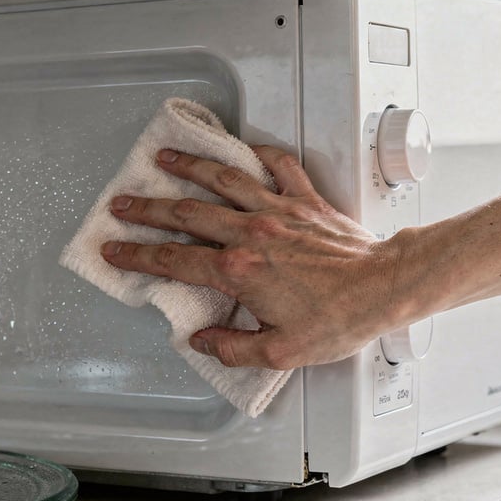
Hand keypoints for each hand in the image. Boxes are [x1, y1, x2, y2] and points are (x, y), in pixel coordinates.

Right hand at [100, 145, 407, 369]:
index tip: (115, 248)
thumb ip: (233, 348)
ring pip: (225, 179)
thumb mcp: (280, 351)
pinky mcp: (307, 201)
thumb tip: (203, 342)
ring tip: (166, 157)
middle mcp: (252, 233)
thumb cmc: (340, 319)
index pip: (174, 260)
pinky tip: (245, 150)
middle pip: (187, 212)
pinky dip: (258, 155)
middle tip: (122, 201)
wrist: (385, 287)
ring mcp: (279, 211)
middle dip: (148, 206)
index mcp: (239, 271)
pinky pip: (278, 167)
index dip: (138, 254)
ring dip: (190, 166)